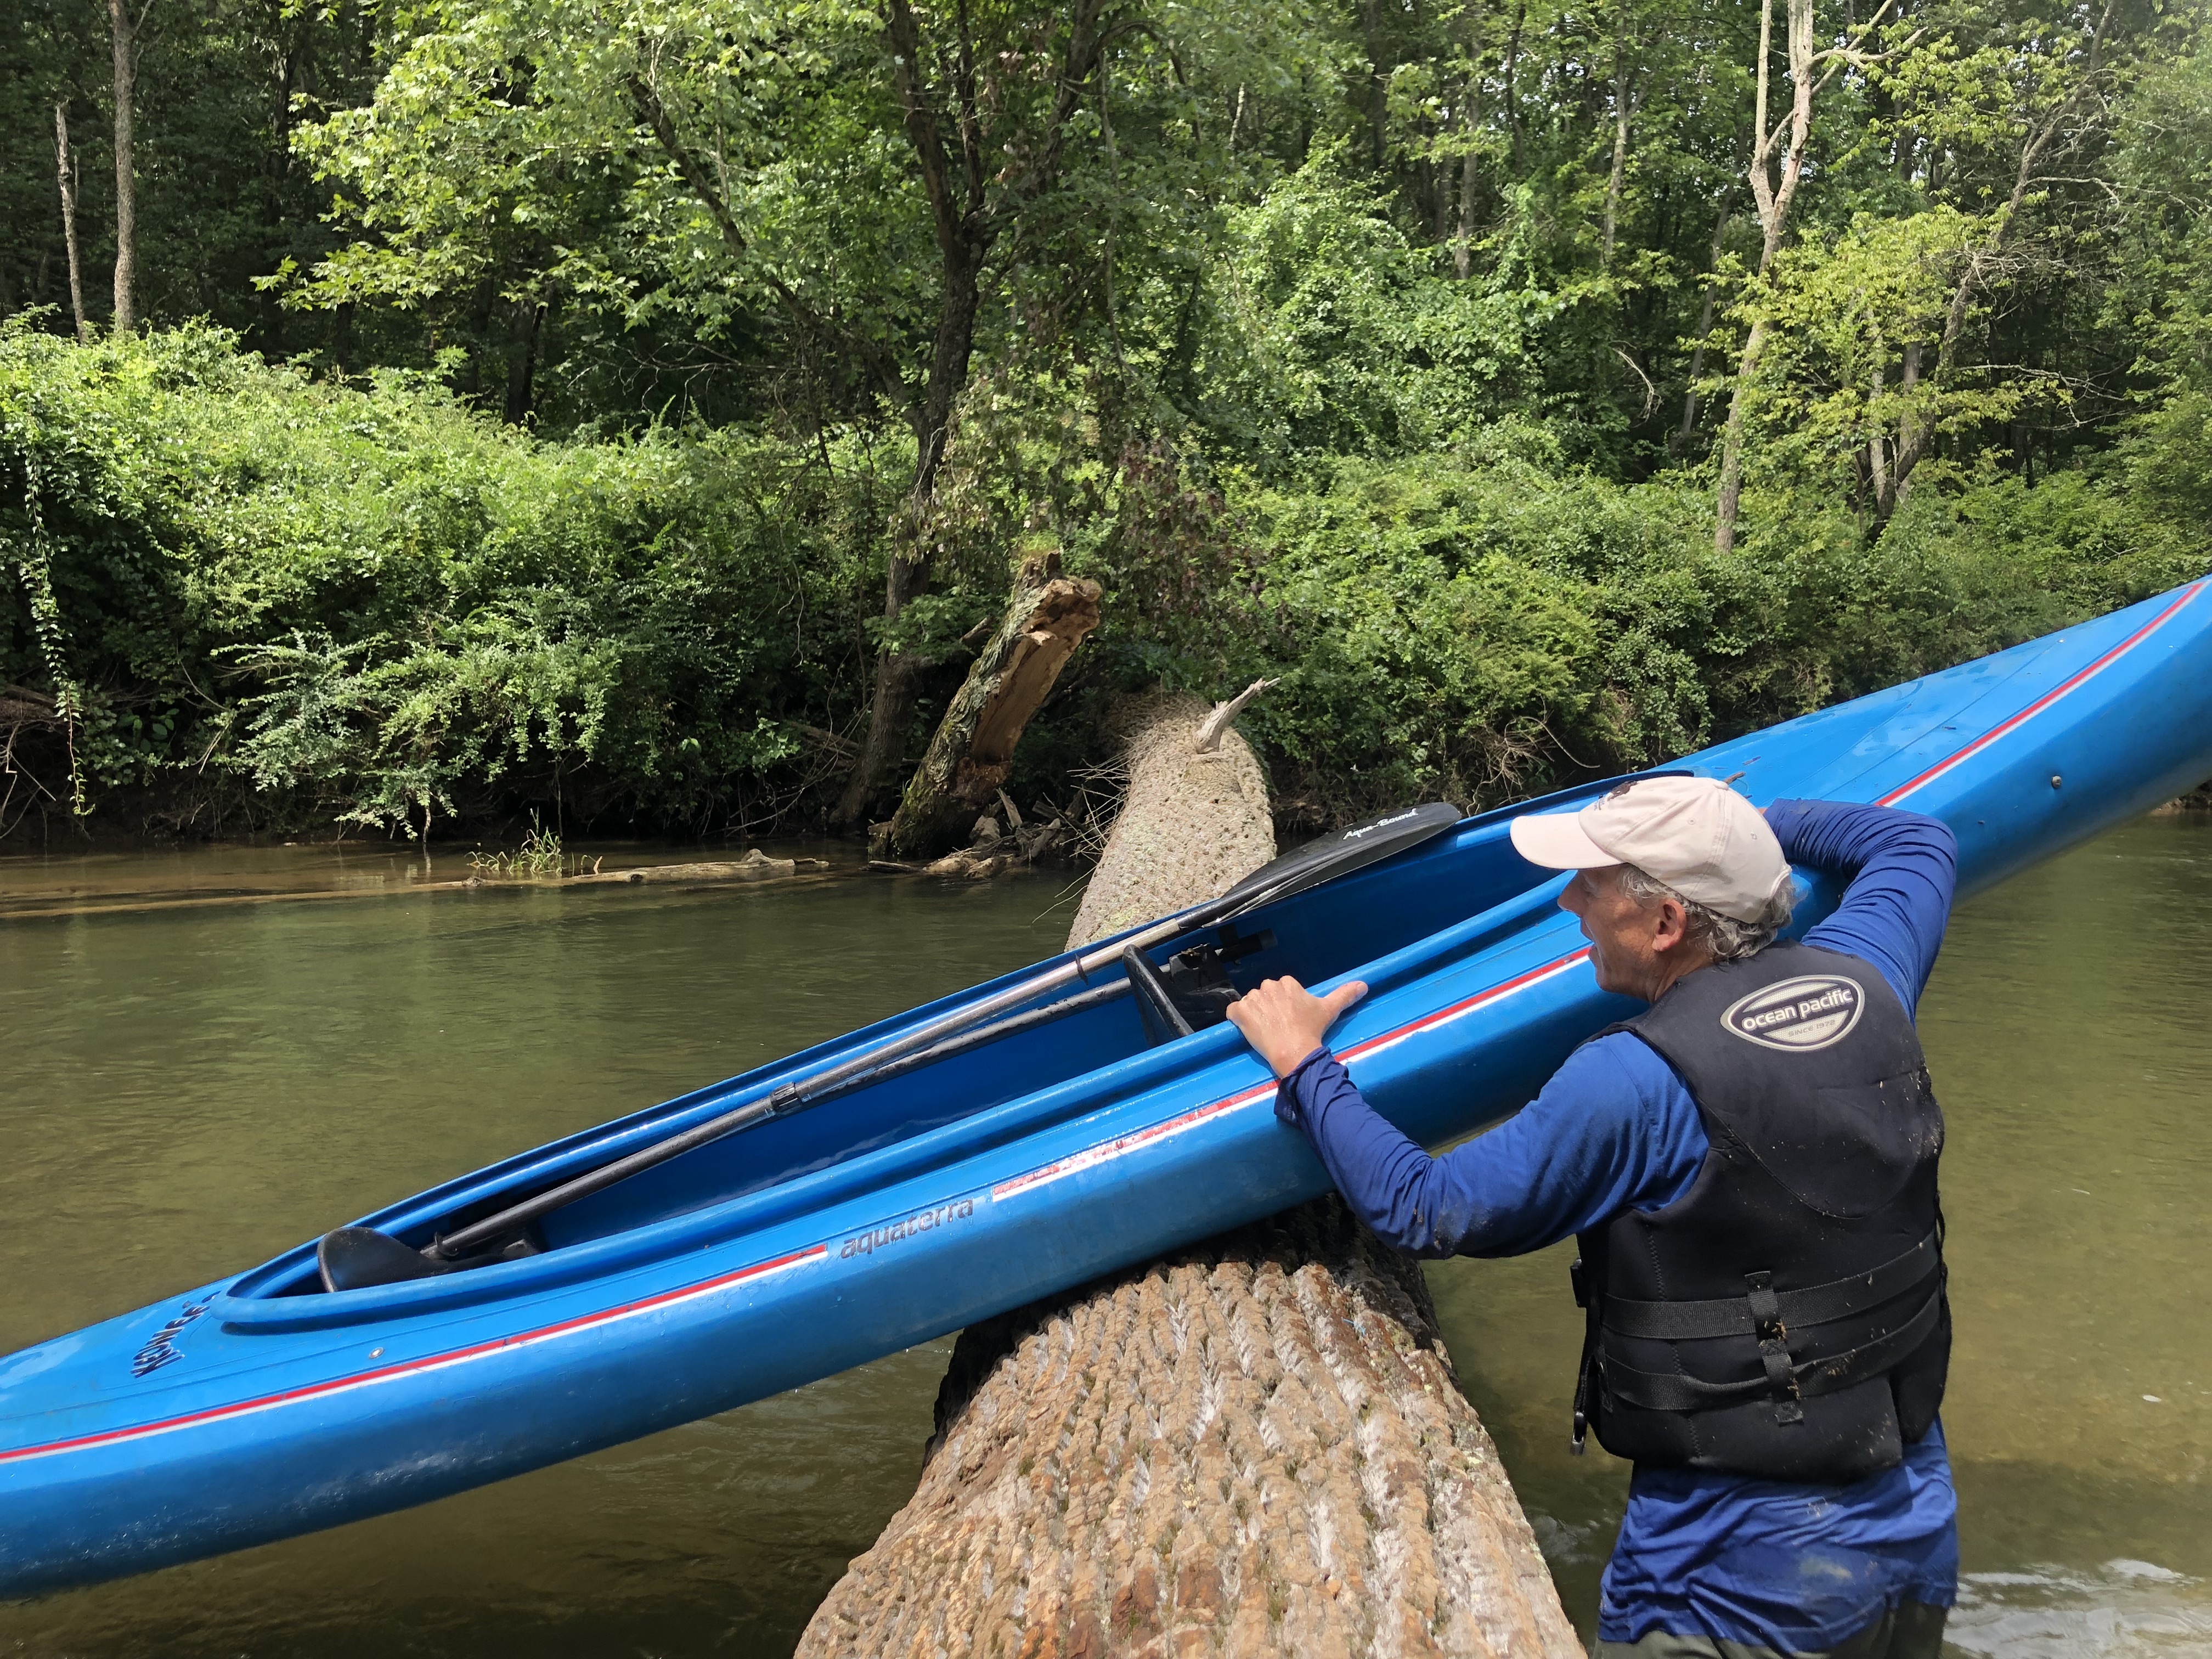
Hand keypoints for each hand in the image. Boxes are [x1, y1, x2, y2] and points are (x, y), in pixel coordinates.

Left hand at [1226, 976, 1368, 1078]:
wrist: (1295, 1052)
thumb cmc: (1312, 1031)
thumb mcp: (1330, 1010)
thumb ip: (1345, 994)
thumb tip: (1364, 985)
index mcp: (1288, 983)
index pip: (1281, 990)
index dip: (1284, 1005)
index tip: (1290, 1019)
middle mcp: (1269, 986)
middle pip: (1265, 995)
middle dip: (1269, 1008)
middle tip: (1279, 1026)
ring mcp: (1253, 999)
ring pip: (1250, 1003)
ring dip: (1255, 1015)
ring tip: (1267, 1031)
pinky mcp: (1239, 1012)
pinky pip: (1233, 1012)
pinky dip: (1237, 1020)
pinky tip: (1249, 1030)